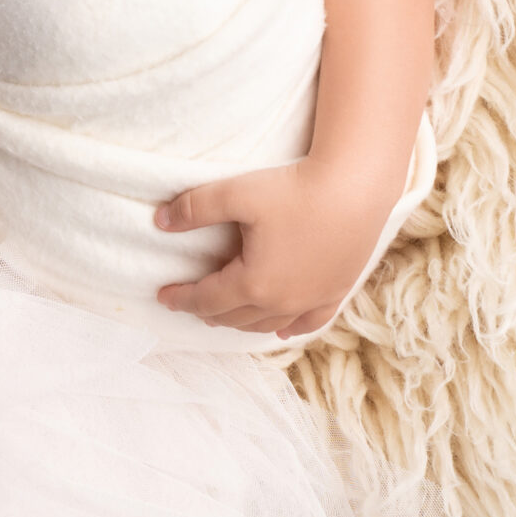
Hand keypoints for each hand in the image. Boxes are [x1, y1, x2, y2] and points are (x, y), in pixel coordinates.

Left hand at [155, 157, 399, 337]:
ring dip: (241, 321)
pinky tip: (281, 328)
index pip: (206, 299)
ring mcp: (312, 300)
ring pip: (267, 323)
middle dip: (207, 311)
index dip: (182, 299)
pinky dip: (289, 327)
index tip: (163, 296)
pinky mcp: (336, 292)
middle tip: (191, 302)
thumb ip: (194, 208)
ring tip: (226, 313)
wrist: (356, 188)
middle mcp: (282, 302)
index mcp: (253, 283)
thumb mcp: (236, 193)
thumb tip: (159, 221)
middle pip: (234, 317)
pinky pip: (308, 322)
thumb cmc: (295, 190)